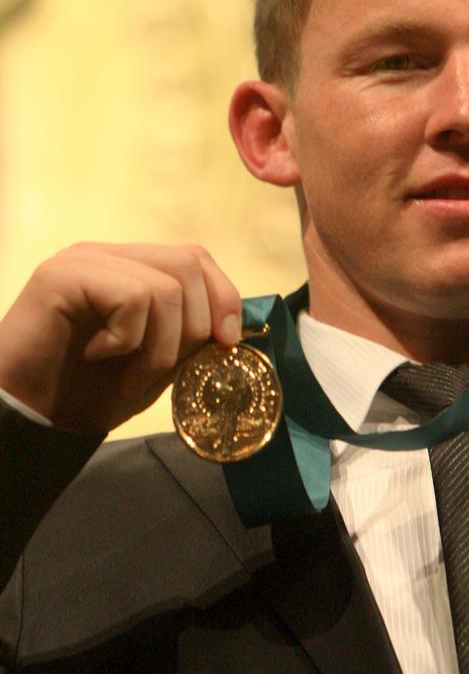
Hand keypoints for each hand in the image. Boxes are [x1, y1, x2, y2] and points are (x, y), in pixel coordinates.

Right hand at [0, 243, 240, 432]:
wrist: (28, 418)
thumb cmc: (87, 393)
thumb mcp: (156, 364)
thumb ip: (191, 338)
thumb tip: (235, 326)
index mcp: (130, 268)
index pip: (197, 258)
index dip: (223, 298)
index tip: (225, 345)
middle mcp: (109, 255)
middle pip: (190, 264)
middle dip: (194, 329)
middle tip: (159, 371)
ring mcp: (84, 259)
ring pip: (167, 287)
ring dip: (159, 348)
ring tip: (126, 374)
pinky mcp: (63, 275)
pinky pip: (132, 299)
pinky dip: (127, 341)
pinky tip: (96, 355)